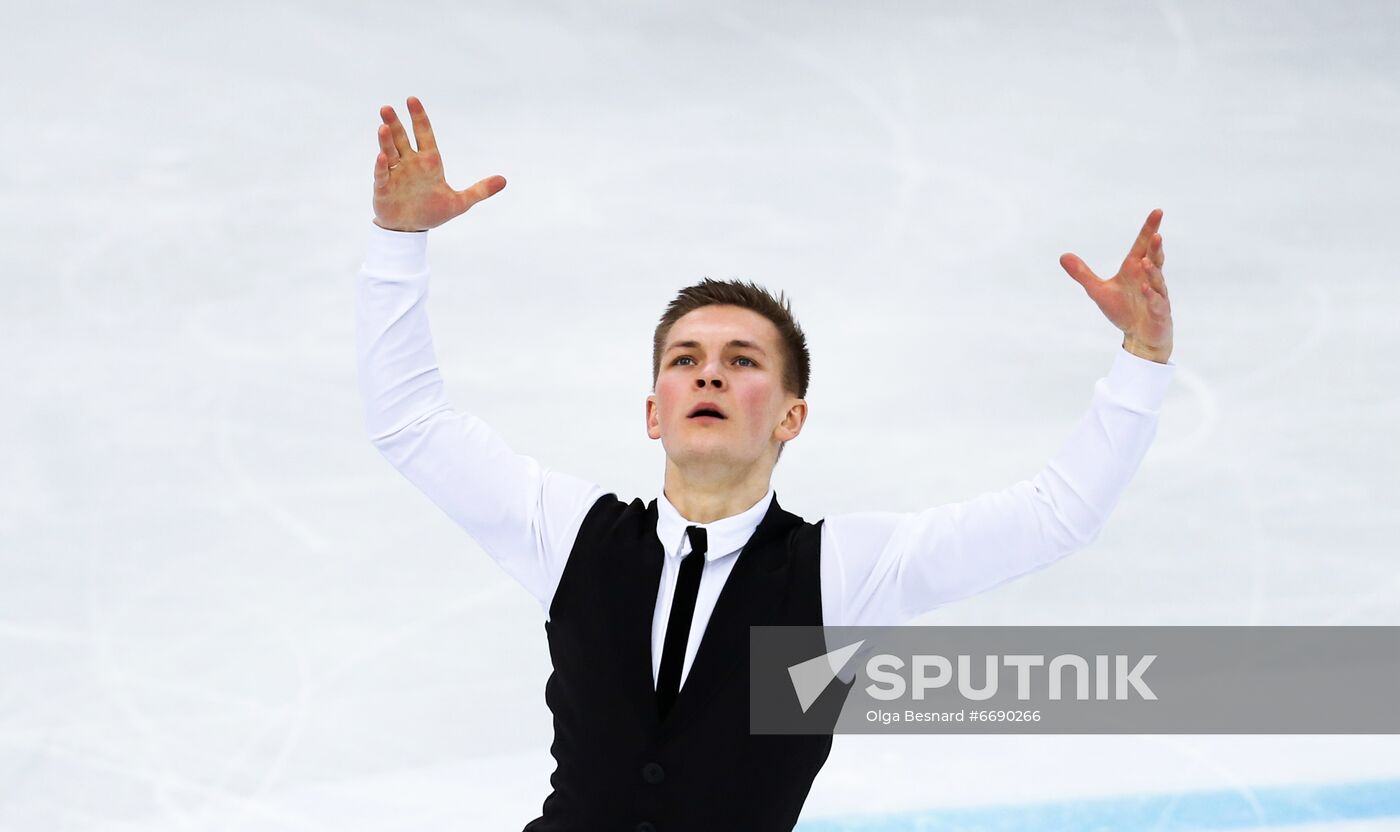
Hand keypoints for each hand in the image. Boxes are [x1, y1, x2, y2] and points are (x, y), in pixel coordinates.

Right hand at [372, 96, 506, 231]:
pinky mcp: (384, 188)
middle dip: (395, 124)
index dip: (418, 117)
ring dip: (385, 140)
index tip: (412, 100)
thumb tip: (504, 180)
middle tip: (387, 108)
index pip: (423, 134)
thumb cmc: (432, 212)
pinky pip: (382, 174)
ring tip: (383, 126)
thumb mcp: (460, 203)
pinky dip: (381, 166)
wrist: (410, 230)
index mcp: (428, 162)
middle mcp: (410, 164)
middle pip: (401, 139)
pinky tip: (381, 157)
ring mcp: (395, 174)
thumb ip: (480, 190)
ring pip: (389, 152)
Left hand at [1059, 209, 1173, 362]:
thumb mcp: (1098, 291)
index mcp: (1134, 269)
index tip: (1158, 211)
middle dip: (1155, 247)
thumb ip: (1082, 274)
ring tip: (1145, 262)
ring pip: (1157, 280)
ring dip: (1153, 271)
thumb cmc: (1123, 310)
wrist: (1139, 335)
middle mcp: (1148, 278)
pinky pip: (1157, 302)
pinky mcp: (1159, 312)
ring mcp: (1156, 294)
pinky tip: (1145, 289)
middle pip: (1154, 258)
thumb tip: (1062, 256)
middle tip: (1157, 234)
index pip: (1143, 245)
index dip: (1150, 229)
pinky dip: (1151, 296)